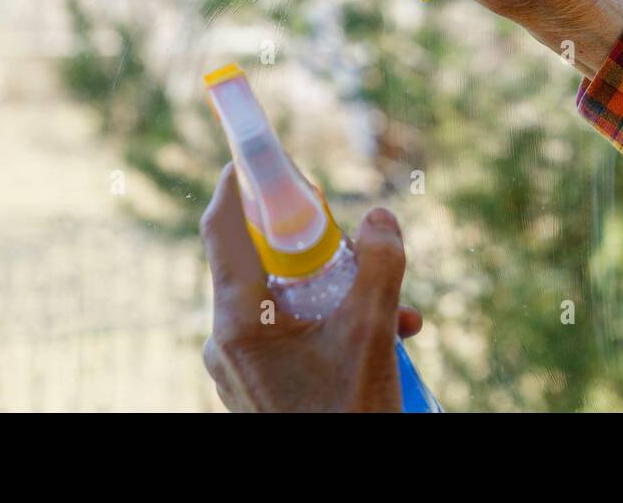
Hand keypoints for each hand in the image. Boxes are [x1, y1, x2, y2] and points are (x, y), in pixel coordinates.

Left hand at [200, 163, 421, 412]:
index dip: (240, 184)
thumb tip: (380, 218)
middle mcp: (227, 339)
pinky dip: (330, 321)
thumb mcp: (373, 334)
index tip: (257, 153)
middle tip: (354, 240)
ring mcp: (239, 365)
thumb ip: (381, 266)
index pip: (223, 229)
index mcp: (239, 320)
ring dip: (338, 290)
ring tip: (398, 309)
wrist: (340, 488)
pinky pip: (288, 330)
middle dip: (317, 246)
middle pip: (261, 261)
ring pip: (283, 298)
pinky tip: (387, 335)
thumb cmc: (346, 417)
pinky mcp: (257, 383)